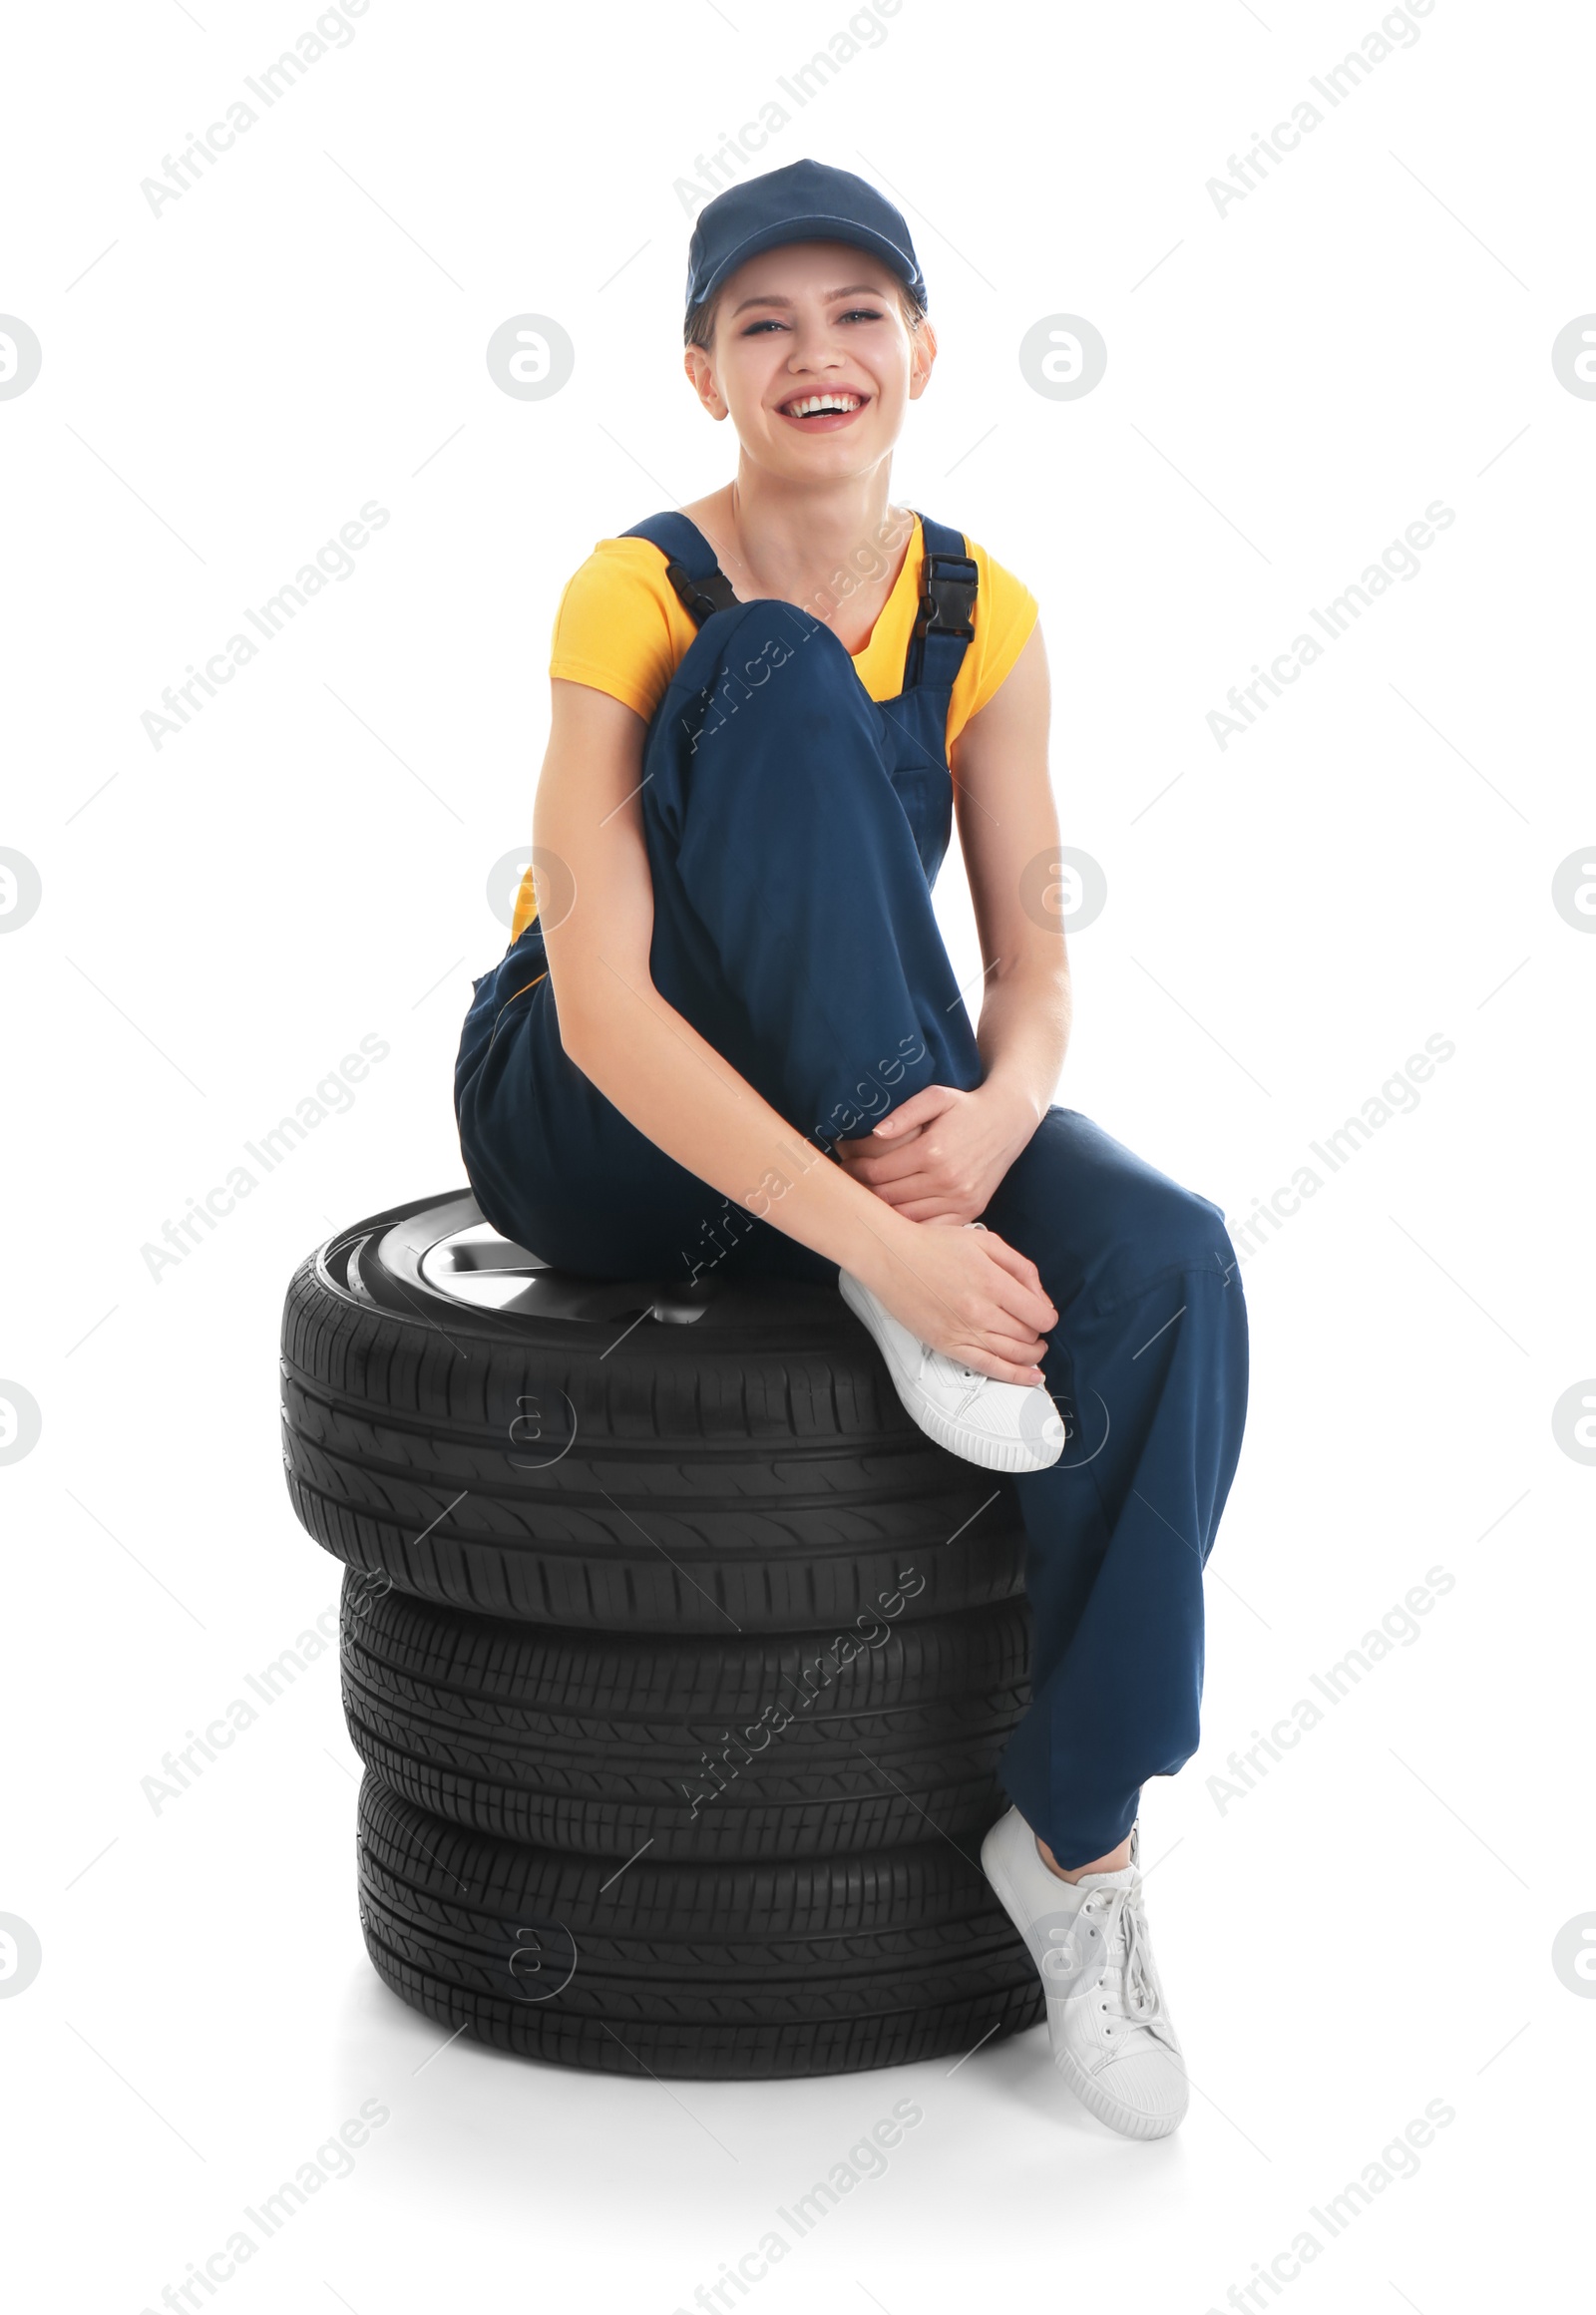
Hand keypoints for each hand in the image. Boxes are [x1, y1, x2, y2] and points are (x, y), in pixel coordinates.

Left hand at [834, 1082, 1037, 1224]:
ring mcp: (960, 1199)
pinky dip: (909, 1225)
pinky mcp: (970, 1211)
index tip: (843, 1163)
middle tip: (848, 1182)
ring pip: (905, 1217)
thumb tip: (874, 1133)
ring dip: (881, 1209)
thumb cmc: (967, 1107)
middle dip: (861, 1190)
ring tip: (866, 1197)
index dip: (853, 1169)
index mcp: (932, 1151)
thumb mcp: (936, 1097)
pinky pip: (930, 1228)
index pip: (877, 1172)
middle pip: (887, 1197)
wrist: (1009, 1121)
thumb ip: (903, 1114)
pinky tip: (896, 1212)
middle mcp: (946, 1180)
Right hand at [858, 1213, 1057, 1384]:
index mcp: (993, 1282)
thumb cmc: (934, 1245)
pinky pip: (989, 1367)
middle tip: (1035, 1328)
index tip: (1044, 1314)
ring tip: (1035, 1349)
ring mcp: (964, 1331)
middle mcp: (981, 1311)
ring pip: (1014, 1355)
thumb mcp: (986, 1241)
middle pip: (1028, 1336)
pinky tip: (1031, 1377)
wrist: (891, 1257)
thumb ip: (1021, 1267)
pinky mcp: (948, 1345)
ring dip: (1032, 1355)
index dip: (1048, 1316)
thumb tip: (1042, 1298)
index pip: (1040, 1315)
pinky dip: (1015, 1376)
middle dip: (1038, 1334)